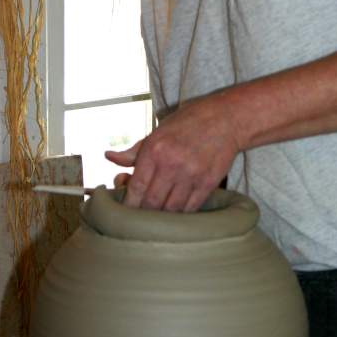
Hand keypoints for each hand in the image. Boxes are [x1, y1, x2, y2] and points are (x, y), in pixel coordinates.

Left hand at [105, 92, 240, 210]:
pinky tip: (177, 211)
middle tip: (141, 215)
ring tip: (158, 215)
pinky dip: (181, 213)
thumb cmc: (188, 123)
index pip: (136, 187)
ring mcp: (192, 175)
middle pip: (151, 203)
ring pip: (170, 210)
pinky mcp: (208, 183)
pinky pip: (190, 208)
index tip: (125, 211)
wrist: (226, 119)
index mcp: (155, 149)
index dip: (128, 204)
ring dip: (162, 216)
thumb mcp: (158, 131)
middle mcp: (172, 163)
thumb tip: (110, 157)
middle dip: (143, 213)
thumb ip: (134, 151)